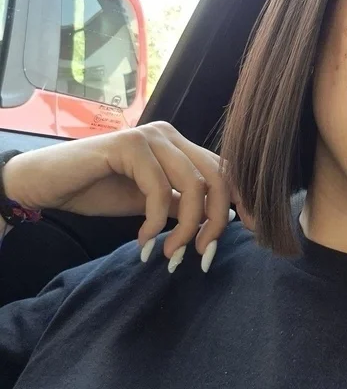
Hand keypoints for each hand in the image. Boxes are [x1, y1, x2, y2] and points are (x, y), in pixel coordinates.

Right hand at [3, 122, 253, 271]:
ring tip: (171, 255)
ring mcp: (151, 137)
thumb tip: (219, 221)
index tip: (252, 229)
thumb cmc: (99, 190)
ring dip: (187, 227)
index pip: (223, 169)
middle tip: (203, 255)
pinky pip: (158, 189)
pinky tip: (143, 242)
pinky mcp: (129, 146)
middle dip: (217, 220)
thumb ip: (181, 205)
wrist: (48, 183)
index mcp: (180, 146)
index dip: (243, 198)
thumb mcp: (150, 203)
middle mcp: (170, 136)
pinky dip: (156, 222)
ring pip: (192, 184)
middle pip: (217, 176)